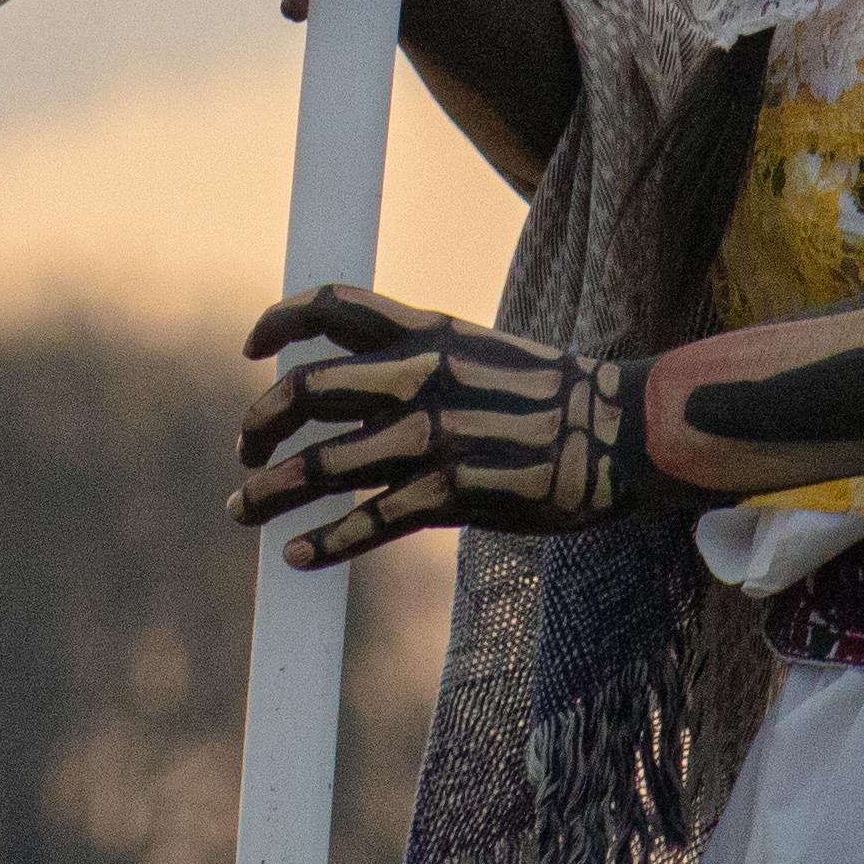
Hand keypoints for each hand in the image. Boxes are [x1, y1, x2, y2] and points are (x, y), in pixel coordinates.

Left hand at [230, 284, 653, 566]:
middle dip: (260, 424)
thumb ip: (420, 362)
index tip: (252, 351)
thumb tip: (359, 387)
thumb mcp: (480, 354)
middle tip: (247, 450)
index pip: (332, 307)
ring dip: (269, 491)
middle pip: (305, 390)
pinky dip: (324, 542)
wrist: (622, 431)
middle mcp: (419, 376)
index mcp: (426, 334)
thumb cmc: (555, 398)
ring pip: (322, 465)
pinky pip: (368, 520)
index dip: (280, 323)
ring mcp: (432, 435)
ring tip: (241, 510)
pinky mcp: (451, 492)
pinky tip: (296, 556)